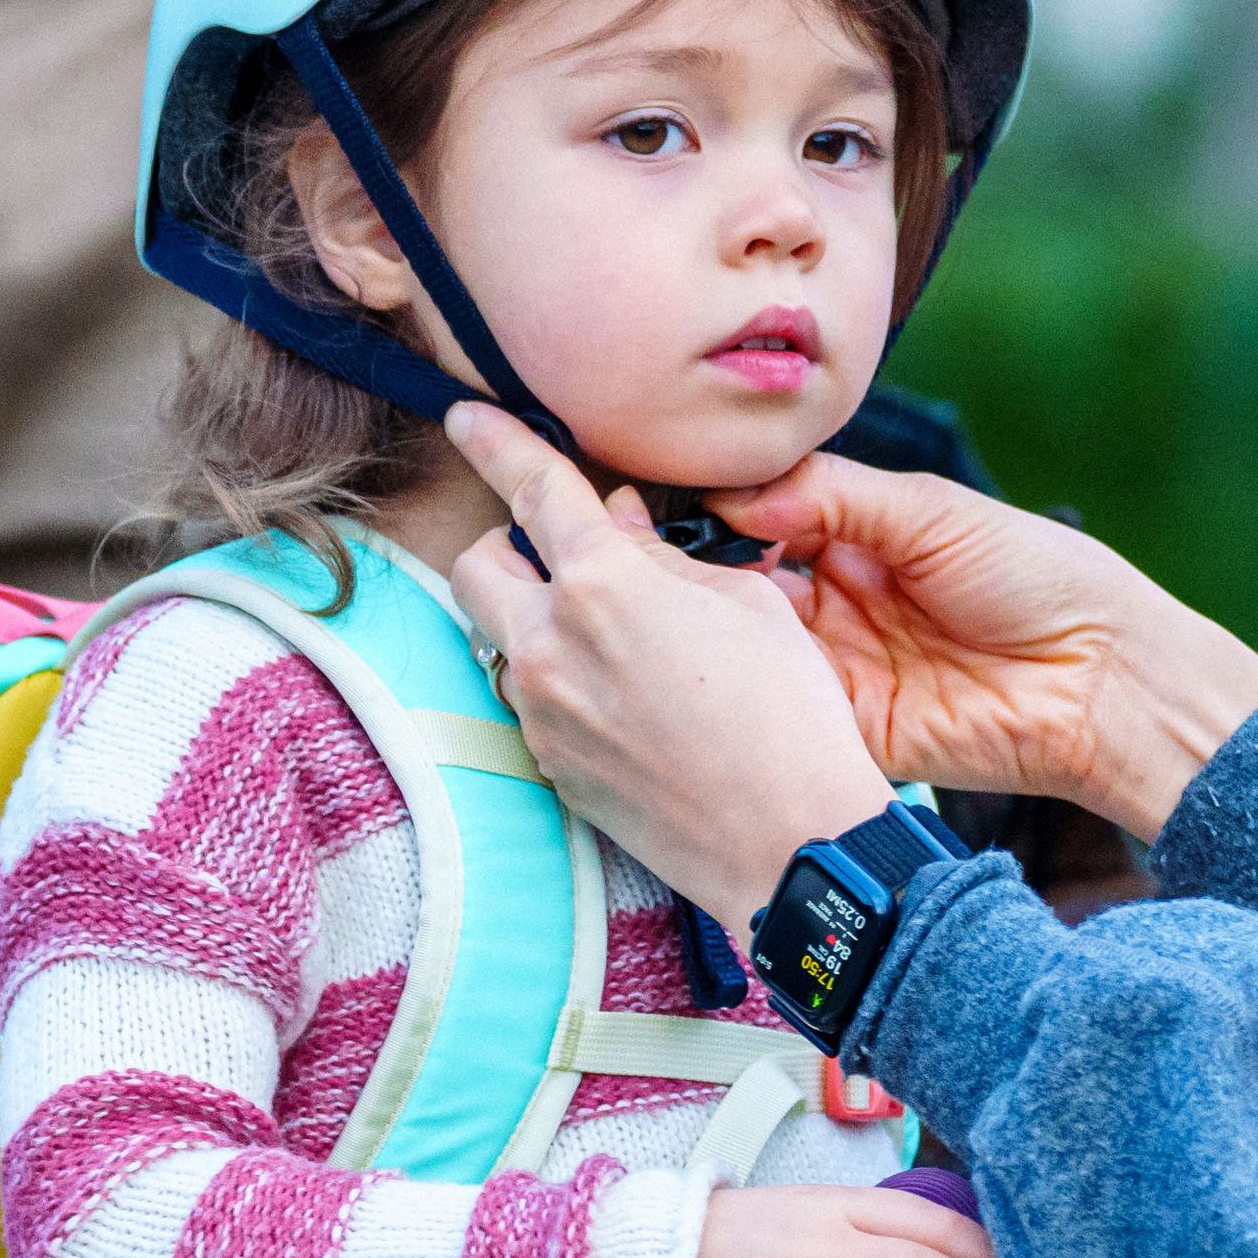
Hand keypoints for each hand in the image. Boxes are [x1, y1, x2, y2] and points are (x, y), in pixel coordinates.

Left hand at [441, 407, 898, 933]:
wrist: (790, 840)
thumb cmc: (789, 713)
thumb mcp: (746, 603)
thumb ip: (665, 553)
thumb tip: (618, 520)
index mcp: (602, 585)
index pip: (531, 488)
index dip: (495, 441)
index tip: (466, 416)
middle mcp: (549, 646)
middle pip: (478, 565)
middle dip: (509, 545)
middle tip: (563, 554)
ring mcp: (540, 713)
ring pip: (501, 638)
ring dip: (537, 619)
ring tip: (613, 637)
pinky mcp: (549, 766)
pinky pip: (531, 700)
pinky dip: (562, 681)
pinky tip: (628, 701)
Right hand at [711, 452, 1257, 844]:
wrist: (1106, 679)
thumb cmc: (1041, 579)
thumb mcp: (933, 513)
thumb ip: (833, 495)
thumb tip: (735, 495)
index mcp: (857, 539)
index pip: (762, 518)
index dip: (718, 513)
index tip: (666, 502)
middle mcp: (838, 604)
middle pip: (742, 587)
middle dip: (701, 575)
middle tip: (654, 560)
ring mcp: (840, 670)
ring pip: (751, 650)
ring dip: (717, 635)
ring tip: (674, 611)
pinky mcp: (852, 732)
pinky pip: (786, 714)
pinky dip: (752, 695)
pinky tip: (717, 672)